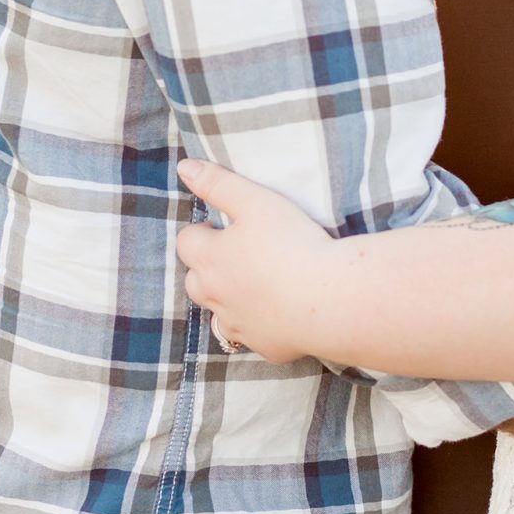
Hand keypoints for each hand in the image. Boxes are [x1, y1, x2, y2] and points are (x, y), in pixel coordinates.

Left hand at [176, 159, 331, 362]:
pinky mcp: (264, 346)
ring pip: (218, 312)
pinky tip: (280, 310)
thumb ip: (218, 183)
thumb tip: (185, 167)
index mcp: (210, 259)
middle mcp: (216, 296)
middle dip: (208, 266)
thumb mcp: (255, 201)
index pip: (186, 242)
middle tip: (239, 251)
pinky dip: (258, 323)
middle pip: (195, 281)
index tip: (224, 225)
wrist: (328, 298)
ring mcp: (239, 325)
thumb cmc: (291, 243)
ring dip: (228, 298)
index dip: (203, 230)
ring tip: (256, 281)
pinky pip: (252, 334)